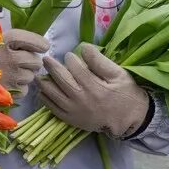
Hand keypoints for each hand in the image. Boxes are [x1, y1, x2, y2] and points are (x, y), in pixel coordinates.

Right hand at [0, 28, 49, 91]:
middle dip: (31, 62)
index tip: (43, 46)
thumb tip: (38, 45)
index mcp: (5, 40)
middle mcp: (10, 58)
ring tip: (9, 73)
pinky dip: (19, 88)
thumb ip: (14, 40)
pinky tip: (7, 83)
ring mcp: (10, 76)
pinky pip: (24, 90)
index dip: (40, 44)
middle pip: (36, 61)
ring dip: (24, 75)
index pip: (33, 41)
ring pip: (31, 77)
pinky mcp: (9, 92)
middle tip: (21, 62)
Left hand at [37, 44, 152, 138]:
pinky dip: (46, 100)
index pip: (76, 69)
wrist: (128, 119)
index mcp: (94, 87)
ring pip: (54, 95)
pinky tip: (42, 92)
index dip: (71, 59)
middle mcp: (82, 100)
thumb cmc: (126, 93)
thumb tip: (84, 48)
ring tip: (40, 75)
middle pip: (62, 80)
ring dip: (45, 83)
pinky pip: (54, 109)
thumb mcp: (118, 74)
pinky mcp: (72, 120)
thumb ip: (100, 62)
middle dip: (52, 67)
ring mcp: (75, 111)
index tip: (70, 55)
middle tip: (46, 59)